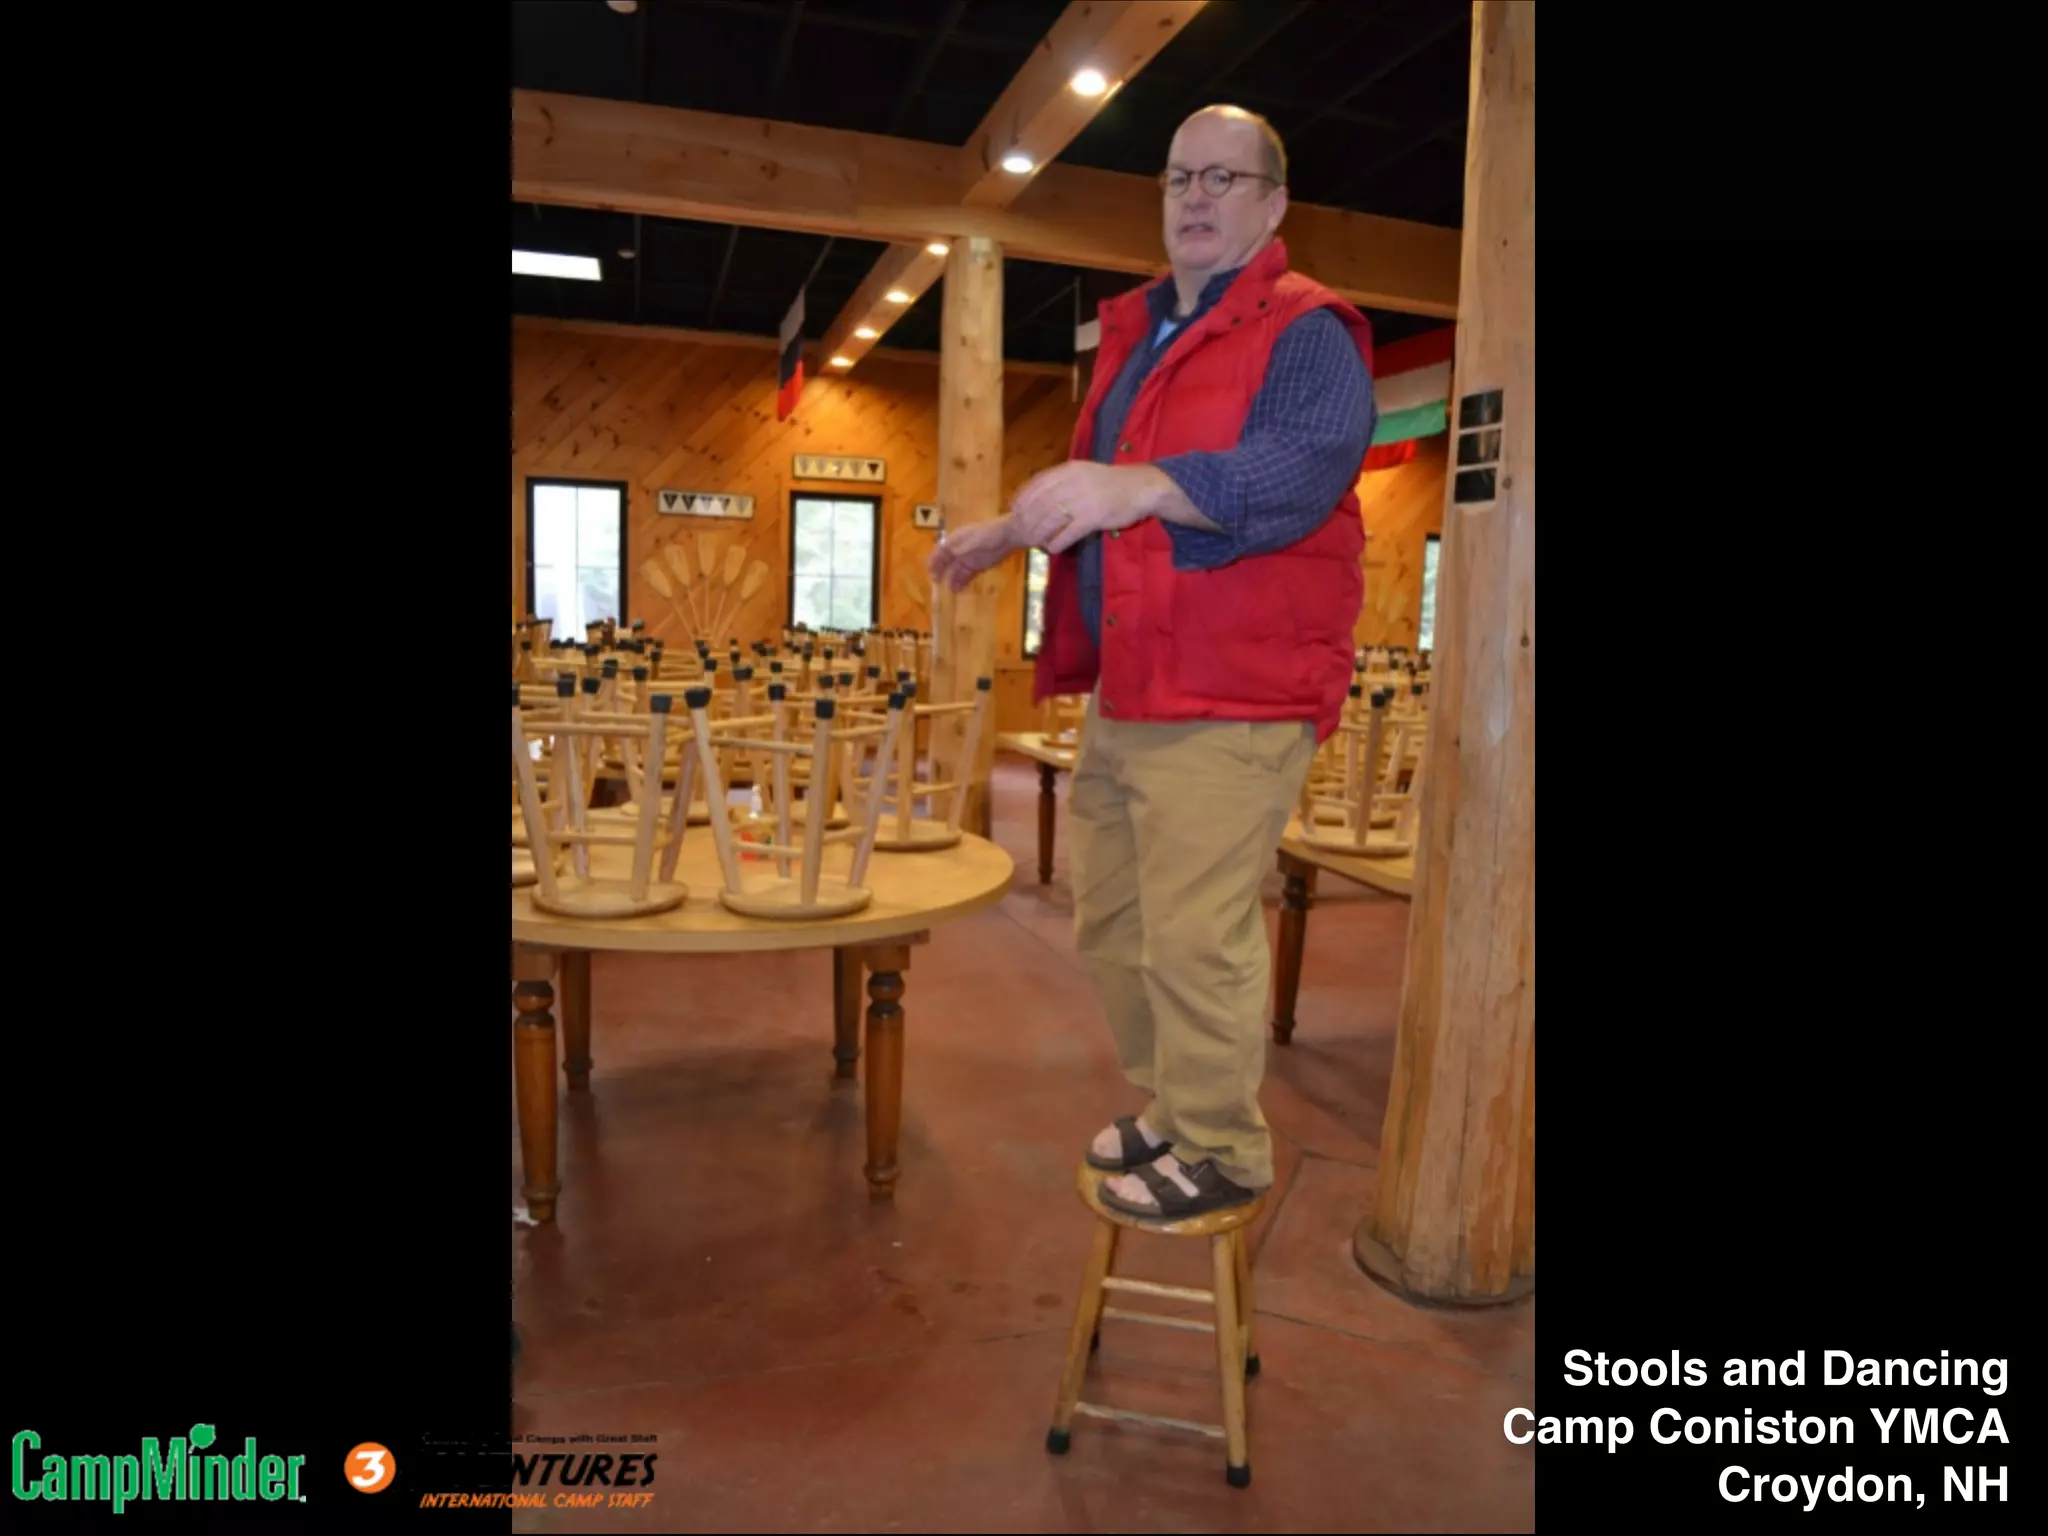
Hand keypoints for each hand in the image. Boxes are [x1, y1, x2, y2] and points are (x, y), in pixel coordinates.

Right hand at [928, 519, 1015, 591]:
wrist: (1008, 535)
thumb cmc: (985, 537)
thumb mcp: (967, 546)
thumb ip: (956, 559)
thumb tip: (946, 573)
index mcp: (954, 540)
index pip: (939, 552)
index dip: (933, 564)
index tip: (930, 575)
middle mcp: (960, 549)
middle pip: (947, 563)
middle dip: (942, 574)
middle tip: (937, 587)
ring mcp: (970, 557)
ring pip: (957, 570)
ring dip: (953, 580)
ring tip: (949, 592)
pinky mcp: (980, 564)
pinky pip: (968, 574)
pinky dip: (963, 582)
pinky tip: (960, 589)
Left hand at [1010, 461, 1152, 555]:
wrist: (1141, 487)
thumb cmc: (1111, 482)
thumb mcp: (1085, 472)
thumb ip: (1064, 480)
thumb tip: (1041, 493)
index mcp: (1070, 470)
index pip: (1038, 483)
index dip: (1023, 497)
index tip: (1015, 509)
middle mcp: (1073, 483)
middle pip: (1041, 503)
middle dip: (1029, 519)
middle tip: (1023, 532)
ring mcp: (1084, 500)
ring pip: (1052, 518)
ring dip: (1040, 533)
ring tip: (1034, 542)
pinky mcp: (1094, 517)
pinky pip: (1069, 532)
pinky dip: (1058, 542)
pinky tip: (1053, 548)